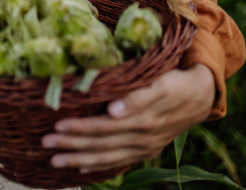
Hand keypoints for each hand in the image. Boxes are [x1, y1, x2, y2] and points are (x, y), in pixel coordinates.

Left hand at [41, 64, 215, 173]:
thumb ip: (138, 96)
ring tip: (55, 159)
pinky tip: (80, 169)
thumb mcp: (162, 82)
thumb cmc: (176, 80)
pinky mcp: (146, 150)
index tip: (58, 124)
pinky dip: (99, 166)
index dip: (82, 127)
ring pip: (108, 156)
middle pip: (102, 143)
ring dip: (79, 158)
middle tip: (46, 141)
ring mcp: (144, 146)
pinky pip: (119, 162)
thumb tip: (112, 109)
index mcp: (145, 118)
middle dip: (72, 143)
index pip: (105, 126)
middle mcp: (143, 136)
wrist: (201, 95)